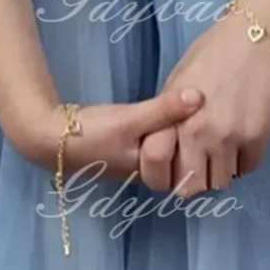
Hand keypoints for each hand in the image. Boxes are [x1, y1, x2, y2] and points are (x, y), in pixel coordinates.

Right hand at [13, 88, 204, 180]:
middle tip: (214, 105)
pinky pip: (155, 139)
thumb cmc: (92, 134)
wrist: (48, 138)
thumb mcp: (130, 119)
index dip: (207, 139)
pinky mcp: (125, 148)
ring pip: (168, 146)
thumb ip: (164, 109)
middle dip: (196, 135)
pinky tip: (170, 109)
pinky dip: (165, 126)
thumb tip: (201, 96)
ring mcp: (136, 161)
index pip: (190, 160)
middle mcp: (148, 172)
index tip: (221, 114)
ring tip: (197, 103)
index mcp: (153, 173)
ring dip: (180, 129)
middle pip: (181, 154)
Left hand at [138, 11, 269, 197]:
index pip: (157, 165)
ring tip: (226, 146)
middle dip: (194, 178)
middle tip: (202, 162)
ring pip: (221, 182)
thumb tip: (169, 142)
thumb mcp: (180, 79)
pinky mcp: (258, 139)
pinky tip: (244, 138)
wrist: (259, 34)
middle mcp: (198, 133)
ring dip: (221, 169)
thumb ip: (171, 114)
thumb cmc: (215, 50)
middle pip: (190, 186)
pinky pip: (247, 169)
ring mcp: (229, 138)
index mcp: (174, 115)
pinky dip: (245, 160)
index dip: (163, 171)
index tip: (173, 165)